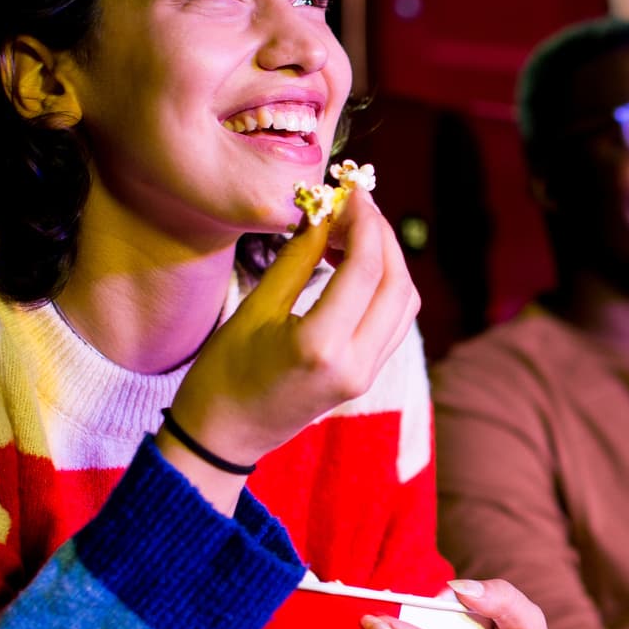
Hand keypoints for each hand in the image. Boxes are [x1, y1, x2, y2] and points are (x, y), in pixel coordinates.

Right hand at [169, 186, 419, 470]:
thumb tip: (323, 212)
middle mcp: (357, 364)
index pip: (366, 268)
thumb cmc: (224, 374)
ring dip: (388, 260)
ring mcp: (367, 375)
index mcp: (322, 346)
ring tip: (351, 230)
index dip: (364, 221)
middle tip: (354, 205)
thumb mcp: (255, 309)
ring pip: (404, 303)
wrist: (224, 437)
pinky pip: (394, 322)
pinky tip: (355, 264)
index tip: (350, 191)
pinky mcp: (367, 377)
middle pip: (398, 284)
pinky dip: (385, 286)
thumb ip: (298, 258)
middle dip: (382, 236)